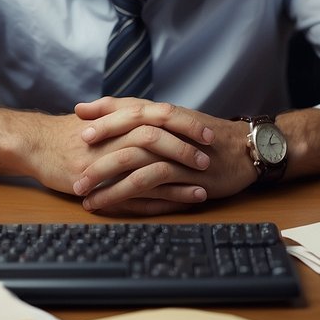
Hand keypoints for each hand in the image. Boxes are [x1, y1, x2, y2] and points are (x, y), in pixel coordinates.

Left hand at [71, 98, 256, 214]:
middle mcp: (170, 132)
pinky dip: (138, 199)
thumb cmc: (200, 134)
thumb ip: (126, 111)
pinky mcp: (190, 178)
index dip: (105, 122)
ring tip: (89, 201)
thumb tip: (84, 108)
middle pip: (130, 143)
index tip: (79, 134)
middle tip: (76, 179)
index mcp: (162, 115)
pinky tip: (120, 210)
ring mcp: (180, 156)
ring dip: (113, 187)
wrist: (243, 148)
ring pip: (141, 168)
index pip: (129, 112)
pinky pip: (159, 188)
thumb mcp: (165, 117)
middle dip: (99, 163)